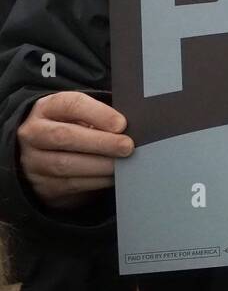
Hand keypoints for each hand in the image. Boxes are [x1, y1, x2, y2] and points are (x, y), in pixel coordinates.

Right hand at [17, 92, 133, 208]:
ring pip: (66, 164)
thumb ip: (100, 116)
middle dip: (101, 142)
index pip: (70, 105)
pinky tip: (114, 177)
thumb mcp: (81, 116)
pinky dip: (97, 181)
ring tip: (124, 164)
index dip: (97, 113)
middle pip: (64, 136)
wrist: (44, 157)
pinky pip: (71, 184)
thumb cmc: (73, 130)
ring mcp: (34, 160)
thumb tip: (129, 125)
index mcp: (47, 108)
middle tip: (127, 146)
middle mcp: (34, 133)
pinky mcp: (43, 185)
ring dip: (101, 165)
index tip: (121, 124)